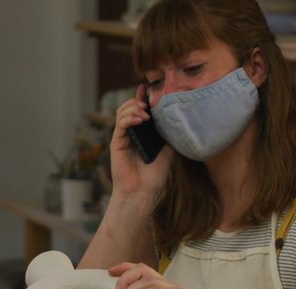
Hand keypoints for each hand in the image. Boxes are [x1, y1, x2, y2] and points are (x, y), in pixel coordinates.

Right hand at [109, 85, 174, 201]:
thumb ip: (170, 136)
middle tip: (149, 102)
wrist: (142, 193)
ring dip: (133, 107)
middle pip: (129, 107)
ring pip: (122, 112)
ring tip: (146, 112)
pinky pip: (120, 124)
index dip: (143, 98)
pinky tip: (140, 119)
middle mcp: (131, 134)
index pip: (140, 111)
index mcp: (142, 134)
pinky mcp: (116, 143)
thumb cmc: (154, 177)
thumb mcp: (168, 153)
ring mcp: (123, 137)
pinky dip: (129, 118)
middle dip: (138, 101)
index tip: (150, 88)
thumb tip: (178, 120)